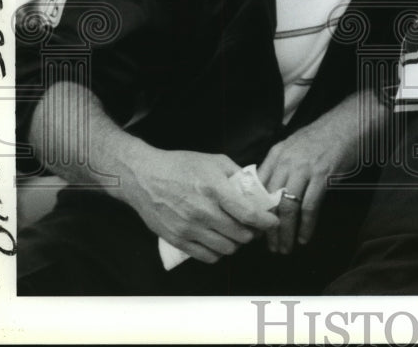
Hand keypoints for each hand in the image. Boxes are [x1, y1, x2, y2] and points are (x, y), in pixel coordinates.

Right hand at [122, 146, 278, 263]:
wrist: (144, 177)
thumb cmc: (181, 165)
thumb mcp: (215, 161)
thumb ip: (238, 175)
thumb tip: (257, 189)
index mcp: (215, 189)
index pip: (248, 214)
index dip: (265, 221)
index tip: (273, 220)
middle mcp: (202, 211)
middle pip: (240, 235)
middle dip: (253, 232)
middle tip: (255, 227)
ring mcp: (188, 228)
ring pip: (226, 248)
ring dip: (237, 244)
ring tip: (238, 234)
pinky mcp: (177, 240)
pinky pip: (207, 257)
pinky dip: (219, 253)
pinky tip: (220, 242)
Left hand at [258, 91, 385, 253]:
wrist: (349, 123)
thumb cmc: (323, 136)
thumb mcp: (295, 146)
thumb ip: (281, 165)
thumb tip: (270, 191)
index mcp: (276, 154)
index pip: (257, 188)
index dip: (254, 212)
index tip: (256, 229)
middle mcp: (286, 162)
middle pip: (270, 201)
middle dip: (268, 228)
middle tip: (270, 246)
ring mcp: (304, 168)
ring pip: (288, 207)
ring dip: (285, 232)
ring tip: (285, 247)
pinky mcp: (322, 175)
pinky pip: (310, 206)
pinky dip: (307, 225)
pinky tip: (305, 237)